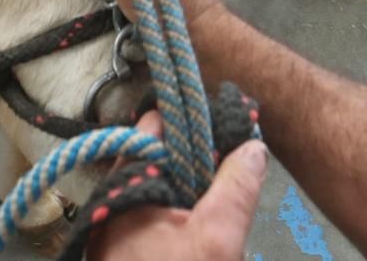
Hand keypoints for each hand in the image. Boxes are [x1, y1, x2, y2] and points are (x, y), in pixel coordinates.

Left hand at [88, 108, 266, 260]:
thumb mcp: (217, 237)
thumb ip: (237, 186)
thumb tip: (253, 144)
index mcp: (126, 186)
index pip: (155, 128)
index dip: (191, 119)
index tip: (225, 119)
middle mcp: (113, 201)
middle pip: (158, 157)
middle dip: (197, 155)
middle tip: (234, 159)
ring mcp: (116, 229)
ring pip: (159, 188)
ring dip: (193, 186)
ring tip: (228, 188)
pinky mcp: (125, 253)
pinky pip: (155, 216)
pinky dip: (181, 211)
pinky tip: (208, 224)